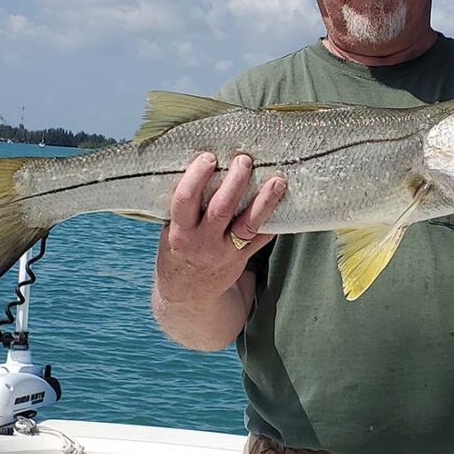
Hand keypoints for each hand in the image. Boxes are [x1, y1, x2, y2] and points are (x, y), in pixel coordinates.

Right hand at [155, 152, 285, 305]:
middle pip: (221, 208)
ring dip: (264, 201)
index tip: (208, 157)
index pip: (185, 200)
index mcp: (179, 231)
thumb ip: (184, 208)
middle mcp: (202, 241)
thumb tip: (202, 167)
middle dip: (235, 182)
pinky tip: (283, 203)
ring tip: (277, 180)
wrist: (187, 295)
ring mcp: (224, 252)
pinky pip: (261, 239)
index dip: (196, 177)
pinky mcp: (241, 259)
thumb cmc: (178, 252)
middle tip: (245, 160)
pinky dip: (273, 222)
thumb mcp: (171, 230)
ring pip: (248, 224)